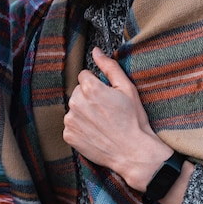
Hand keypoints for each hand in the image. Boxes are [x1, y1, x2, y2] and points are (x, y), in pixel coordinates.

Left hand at [63, 48, 172, 191]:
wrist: (133, 151)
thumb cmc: (133, 120)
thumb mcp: (127, 88)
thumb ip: (109, 67)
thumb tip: (96, 52)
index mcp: (90, 89)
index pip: (84, 76)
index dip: (97, 84)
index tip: (106, 95)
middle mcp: (76, 103)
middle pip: (78, 92)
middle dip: (89, 98)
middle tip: (106, 110)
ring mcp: (71, 121)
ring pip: (74, 109)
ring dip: (84, 113)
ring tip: (102, 122)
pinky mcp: (69, 136)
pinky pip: (71, 125)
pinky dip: (80, 128)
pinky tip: (95, 132)